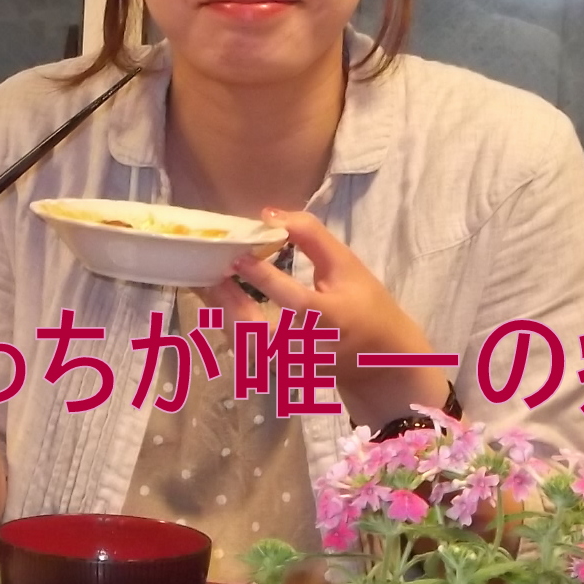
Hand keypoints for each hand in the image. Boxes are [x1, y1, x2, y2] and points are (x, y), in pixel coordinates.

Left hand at [220, 210, 451, 428]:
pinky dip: (228, 321)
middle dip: (227, 300)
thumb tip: (269, 215)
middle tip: (206, 270)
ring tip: (204, 279)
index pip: (294, 301)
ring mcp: (288, 361)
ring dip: (221, 310)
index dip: (264, 278)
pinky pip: (245, 345)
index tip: (239, 256)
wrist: (379, 362)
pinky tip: (217, 298)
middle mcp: (304, 346)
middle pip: (256, 330)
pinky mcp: (277, 367)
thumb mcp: (347, 265)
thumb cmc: (365, 306)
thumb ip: (311, 237)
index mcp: (328, 319)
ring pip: (244, 341)